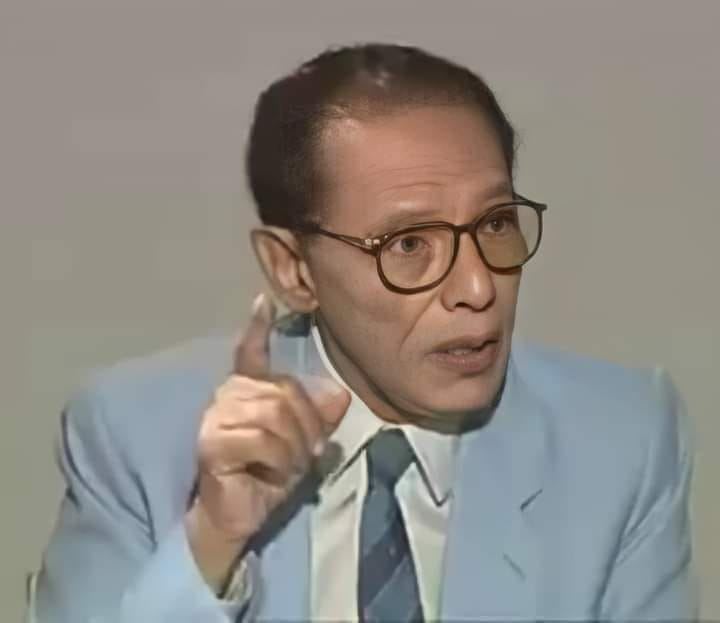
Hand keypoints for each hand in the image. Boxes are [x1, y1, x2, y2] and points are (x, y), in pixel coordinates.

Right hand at [185, 294, 349, 592]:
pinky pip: (261, 439)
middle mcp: (228, 394)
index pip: (250, 351)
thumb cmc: (267, 473)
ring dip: (293, 448)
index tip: (263, 301)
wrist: (239, 513)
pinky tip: (269, 473)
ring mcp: (215, 416)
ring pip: (274, 414)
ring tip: (287, 468)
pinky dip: (276, 460)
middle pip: (283, 391)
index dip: (257, 326)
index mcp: (248, 388)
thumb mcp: (302, 442)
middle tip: (306, 454)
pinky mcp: (210, 442)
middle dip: (305, 426)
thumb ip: (319, 416)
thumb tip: (337, 393)